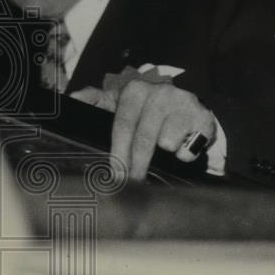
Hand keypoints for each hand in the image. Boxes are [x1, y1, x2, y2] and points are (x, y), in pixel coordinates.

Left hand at [72, 81, 215, 179]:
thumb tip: (72, 100)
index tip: (115, 175)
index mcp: (134, 91)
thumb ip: (95, 99)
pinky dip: (184, 154)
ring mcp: (181, 103)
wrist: (190, 107)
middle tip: (131, 183)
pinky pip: (189, 147)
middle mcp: (158, 93)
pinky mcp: (202, 117)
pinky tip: (183, 147)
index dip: (118, 153)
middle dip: (136, 166)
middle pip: (143, 139)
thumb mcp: (121, 101)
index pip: (122, 125)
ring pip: (167, 142)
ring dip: (164, 152)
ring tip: (164, 150)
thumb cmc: (149, 110)